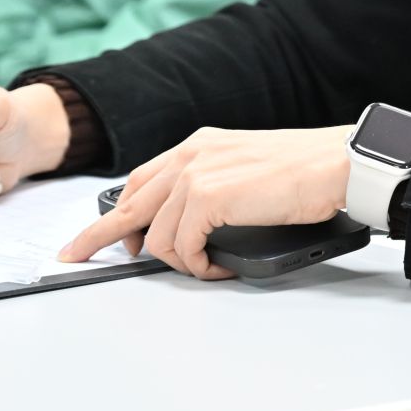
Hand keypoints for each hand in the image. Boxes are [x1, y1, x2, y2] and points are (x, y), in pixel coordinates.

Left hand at [57, 126, 352, 278]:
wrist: (335, 163)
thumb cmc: (305, 169)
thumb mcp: (246, 167)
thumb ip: (214, 184)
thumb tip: (193, 225)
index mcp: (198, 144)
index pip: (140, 181)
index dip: (115, 212)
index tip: (94, 235)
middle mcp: (190, 154)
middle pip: (126, 205)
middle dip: (97, 237)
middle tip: (76, 258)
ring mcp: (196, 173)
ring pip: (155, 236)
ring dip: (178, 262)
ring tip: (207, 267)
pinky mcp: (208, 197)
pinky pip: (182, 247)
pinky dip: (198, 266)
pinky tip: (219, 267)